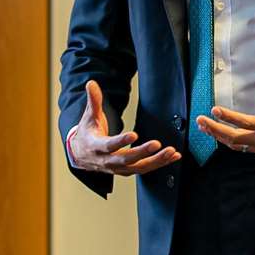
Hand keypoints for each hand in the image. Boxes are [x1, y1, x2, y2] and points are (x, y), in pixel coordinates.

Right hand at [67, 80, 181, 175]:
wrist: (82, 155)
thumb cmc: (88, 134)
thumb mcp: (89, 117)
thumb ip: (93, 101)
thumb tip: (91, 83)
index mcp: (96, 146)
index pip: (109, 145)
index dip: (121, 141)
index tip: (134, 135)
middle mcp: (107, 160)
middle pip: (126, 159)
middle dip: (142, 152)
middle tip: (157, 144)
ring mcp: (118, 168)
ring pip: (138, 167)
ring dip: (156, 161)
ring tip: (171, 152)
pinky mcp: (126, 171)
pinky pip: (144, 169)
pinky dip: (159, 164)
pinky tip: (172, 157)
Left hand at [195, 61, 254, 158]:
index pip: (248, 123)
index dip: (230, 117)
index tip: (215, 110)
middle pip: (236, 138)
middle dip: (216, 130)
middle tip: (200, 121)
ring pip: (238, 146)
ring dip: (219, 136)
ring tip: (204, 127)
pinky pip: (245, 148)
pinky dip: (230, 141)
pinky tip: (220, 134)